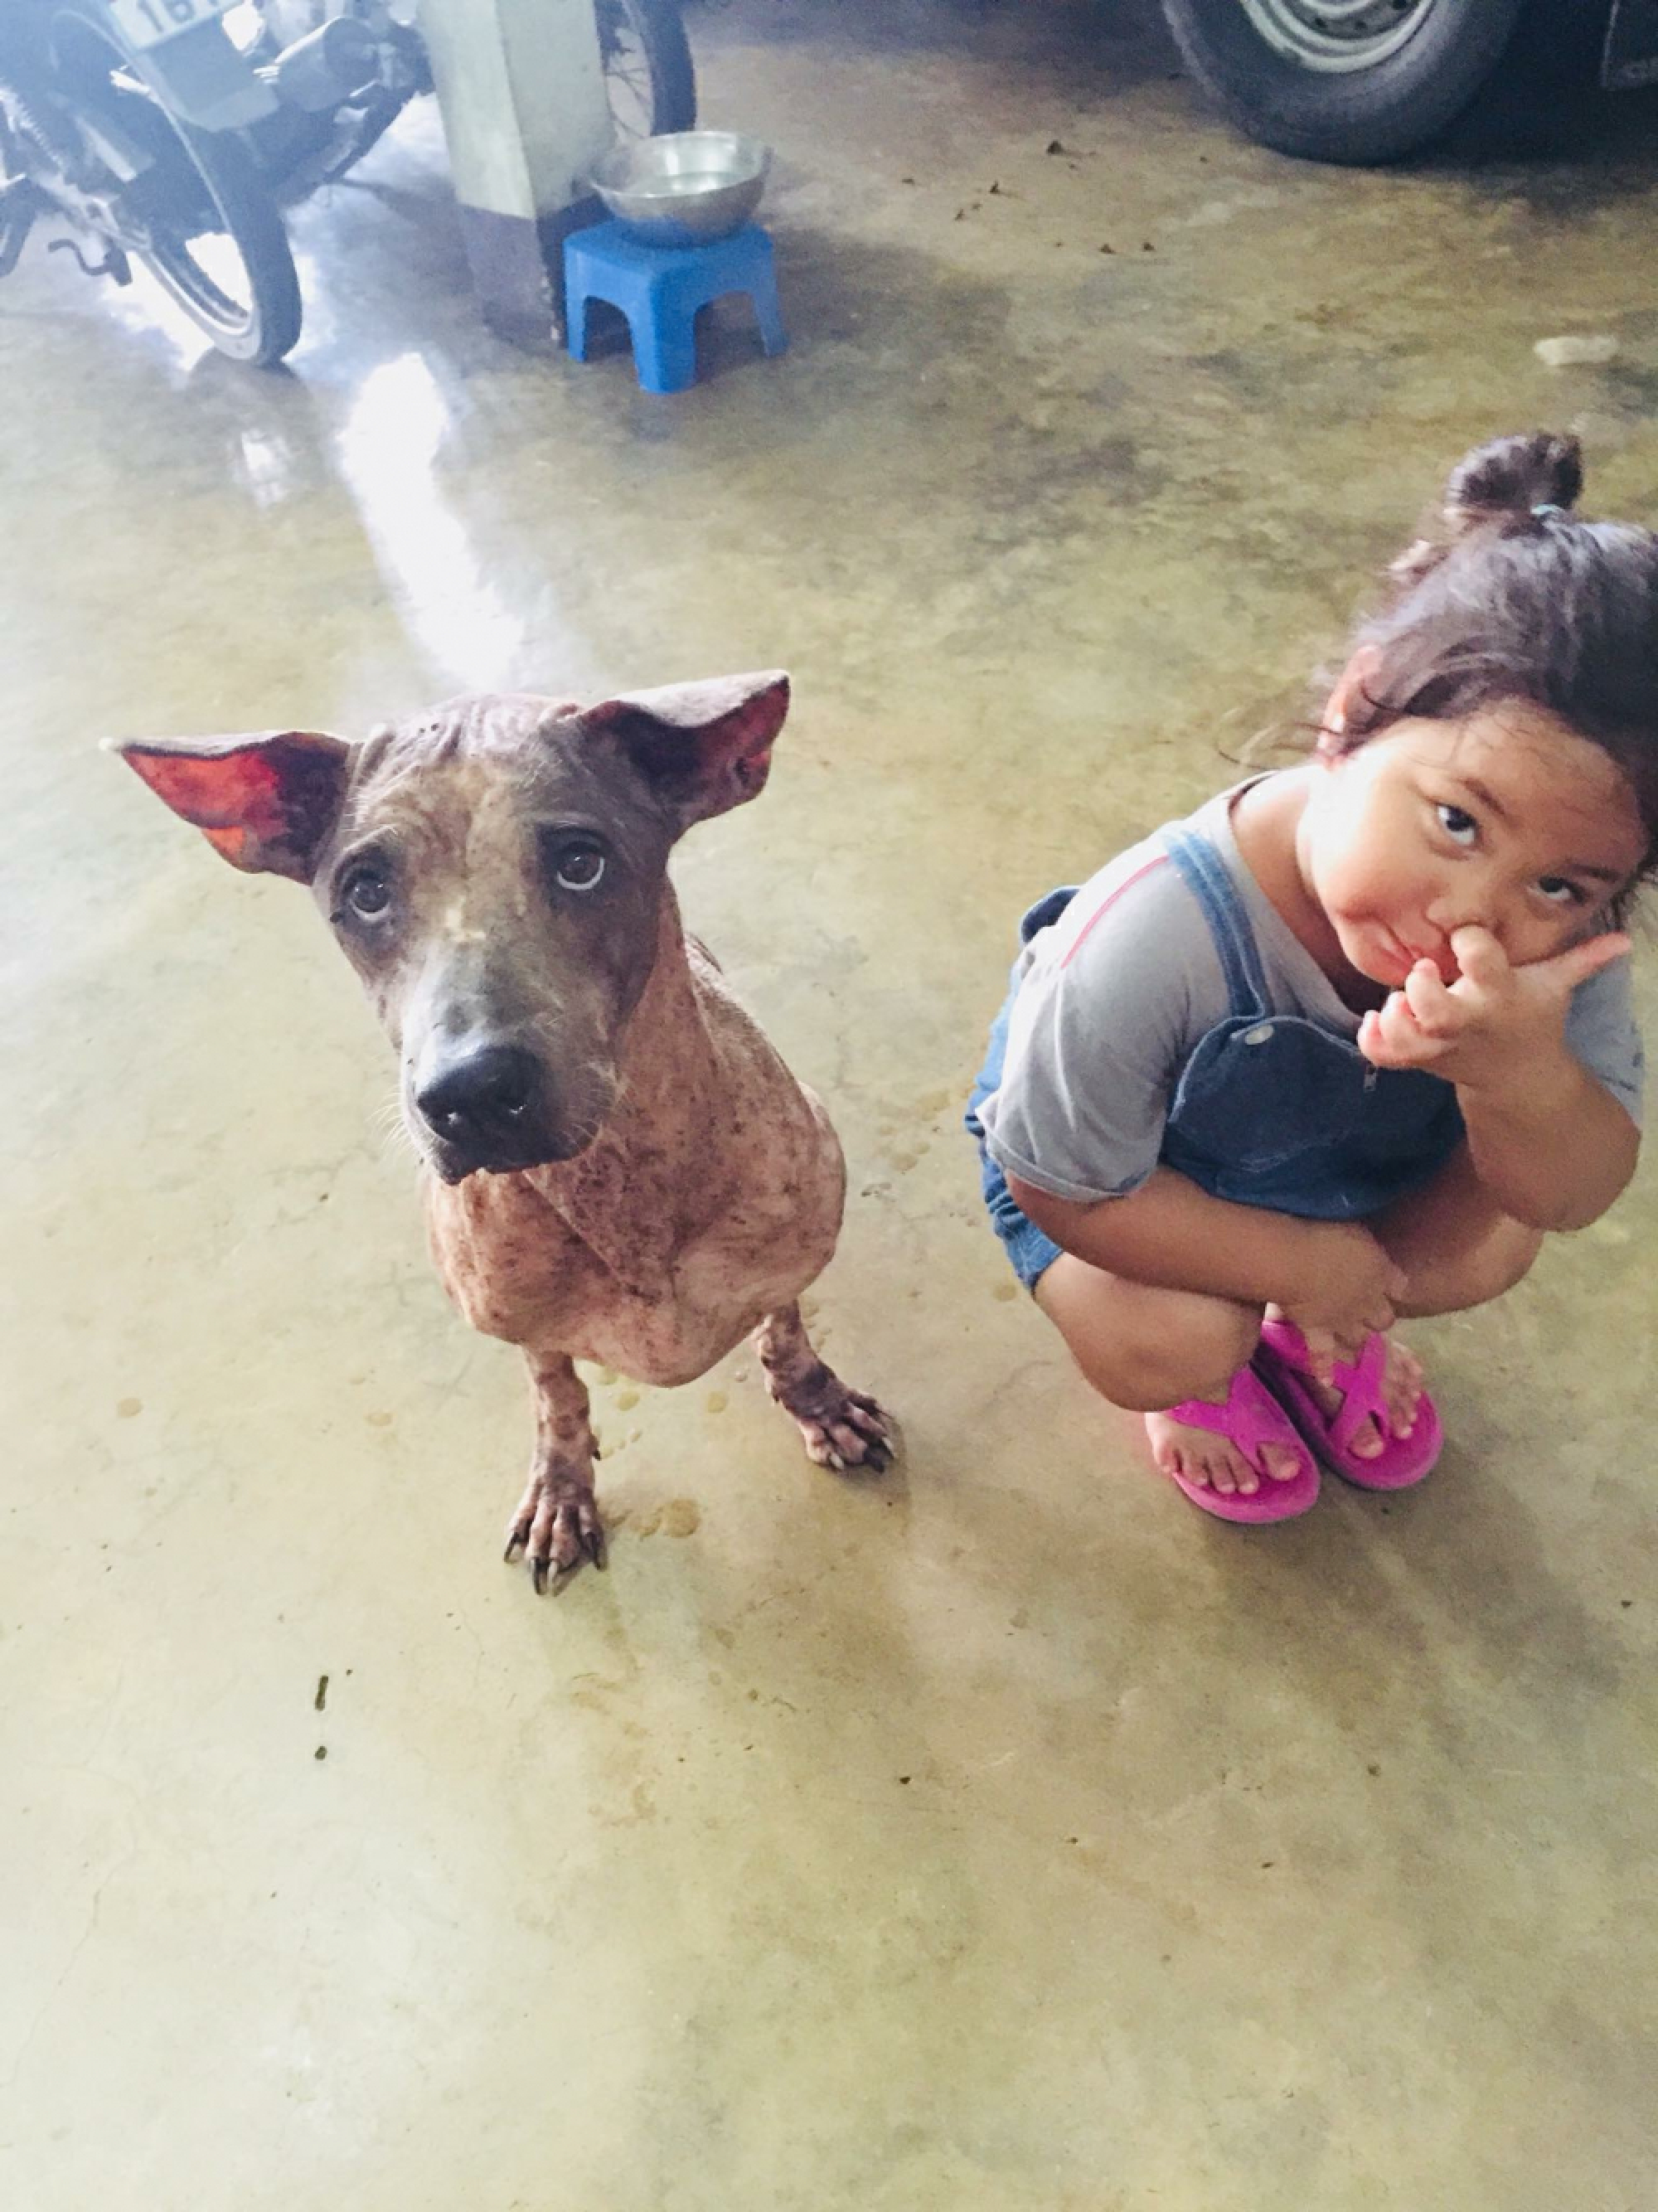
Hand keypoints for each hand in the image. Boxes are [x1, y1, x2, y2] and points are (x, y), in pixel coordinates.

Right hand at [1278, 1222, 1407, 1378]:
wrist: (1297, 1259)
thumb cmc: (1324, 1232)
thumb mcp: (1355, 1227)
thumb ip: (1365, 1241)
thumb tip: (1366, 1241)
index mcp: (1380, 1271)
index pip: (1398, 1285)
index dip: (1396, 1287)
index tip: (1394, 1286)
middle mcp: (1367, 1300)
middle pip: (1383, 1319)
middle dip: (1380, 1318)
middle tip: (1372, 1315)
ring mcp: (1342, 1319)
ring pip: (1359, 1339)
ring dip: (1358, 1339)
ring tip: (1353, 1341)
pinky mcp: (1317, 1331)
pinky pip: (1322, 1354)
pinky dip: (1324, 1367)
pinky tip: (1326, 1380)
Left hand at [1356, 924, 1628, 1091]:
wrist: (1519, 1080)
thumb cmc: (1532, 1018)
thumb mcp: (1557, 986)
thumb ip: (1585, 958)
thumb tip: (1625, 938)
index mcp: (1500, 994)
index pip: (1482, 960)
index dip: (1469, 941)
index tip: (1466, 937)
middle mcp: (1468, 1020)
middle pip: (1435, 1009)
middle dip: (1421, 986)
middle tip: (1423, 971)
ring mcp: (1441, 1045)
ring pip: (1406, 1037)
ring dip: (1394, 1016)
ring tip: (1397, 1001)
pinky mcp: (1420, 1061)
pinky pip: (1385, 1058)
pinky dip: (1371, 1041)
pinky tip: (1374, 1019)